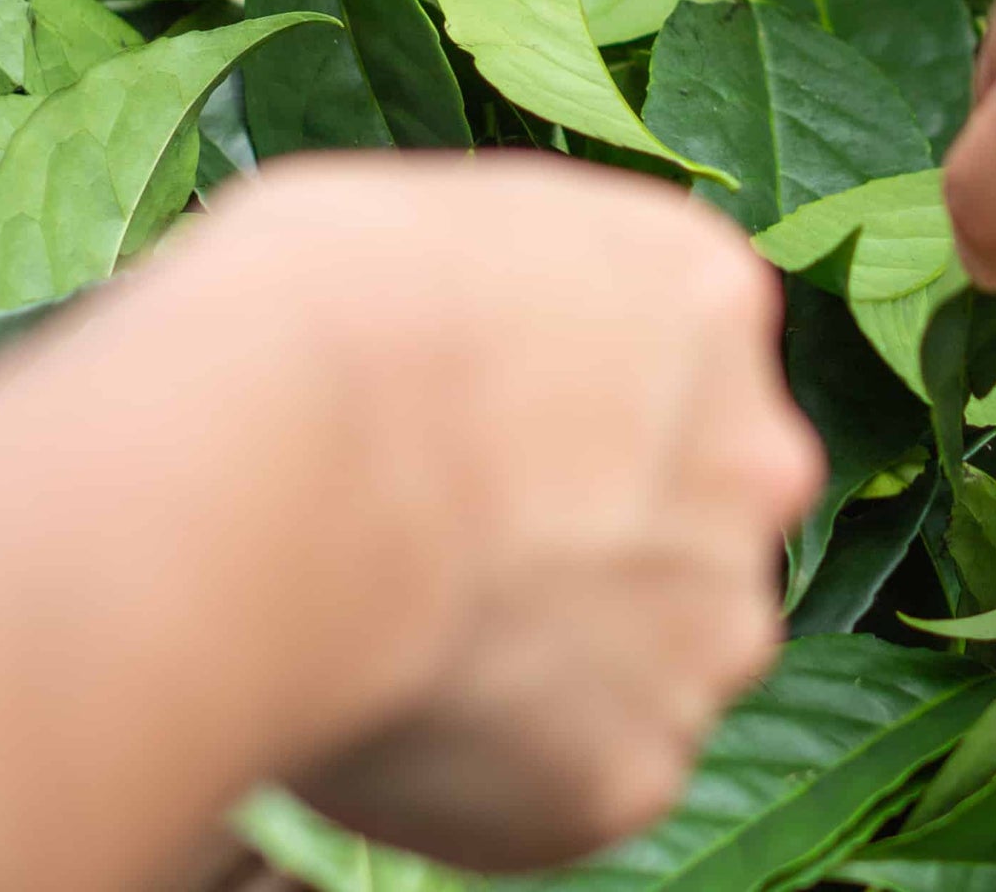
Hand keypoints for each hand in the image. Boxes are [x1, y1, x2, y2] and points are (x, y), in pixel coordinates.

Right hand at [0, 154, 816, 891]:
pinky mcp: (641, 763)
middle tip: (453, 553)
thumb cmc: (289, 318)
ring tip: (410, 637)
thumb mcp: (408, 231)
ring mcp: (712, 611)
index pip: (691, 358)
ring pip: (658, 641)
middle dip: (604, 531)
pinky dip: (517, 755)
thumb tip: (496, 324)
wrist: (245, 477)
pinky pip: (594, 764)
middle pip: (701, 504)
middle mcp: (750, 447)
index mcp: (698, 288)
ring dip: (561, 646)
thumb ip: (502, 285)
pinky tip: (404, 712)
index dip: (588, 410)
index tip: (504, 450)